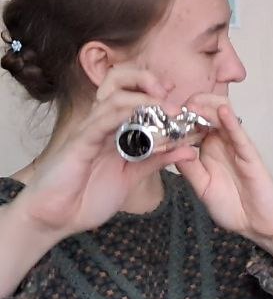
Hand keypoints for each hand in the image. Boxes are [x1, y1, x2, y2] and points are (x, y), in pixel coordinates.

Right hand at [13, 65, 190, 238]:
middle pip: (116, 82)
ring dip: (144, 98)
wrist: (56, 219)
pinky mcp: (79, 145)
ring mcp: (89, 132)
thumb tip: (189, 151)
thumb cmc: (88, 196)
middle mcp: (101, 124)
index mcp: (114, 128)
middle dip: (144, 79)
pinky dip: (121, 115)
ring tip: (169, 107)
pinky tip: (139, 114)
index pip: (129, 92)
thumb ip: (157, 161)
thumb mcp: (132, 176)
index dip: (152, 87)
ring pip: (113, 99)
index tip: (176, 97)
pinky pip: (100, 123)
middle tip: (169, 92)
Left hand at [175, 97, 272, 281]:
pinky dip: (232, 123)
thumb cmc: (232, 206)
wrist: (257, 224)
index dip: (176, 116)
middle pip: (207, 112)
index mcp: (208, 149)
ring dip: (207, 107)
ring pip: (224, 117)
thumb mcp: (202, 188)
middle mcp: (222, 143)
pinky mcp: (251, 156)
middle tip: (170, 106)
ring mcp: (237, 147)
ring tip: (191, 104)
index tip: (158, 113)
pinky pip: (241, 136)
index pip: (192, 124)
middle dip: (189, 105)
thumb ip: (189, 169)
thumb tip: (168, 148)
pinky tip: (223, 112)